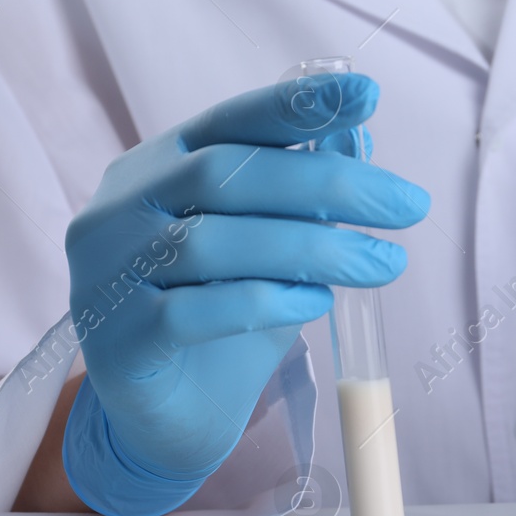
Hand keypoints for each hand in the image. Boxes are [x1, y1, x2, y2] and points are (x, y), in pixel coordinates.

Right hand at [60, 73, 427, 515]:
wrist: (169, 420)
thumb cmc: (223, 320)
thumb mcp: (273, 252)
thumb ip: (301, 199)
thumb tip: (358, 138)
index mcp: (155, 166)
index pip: (227, 121)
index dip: (295, 104)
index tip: (367, 95)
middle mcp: (119, 209)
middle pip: (223, 174)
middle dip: (327, 184)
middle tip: (407, 206)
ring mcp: (107, 274)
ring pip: (213, 243)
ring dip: (313, 250)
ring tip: (382, 265)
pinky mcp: (116, 340)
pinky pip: (194, 312)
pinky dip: (265, 303)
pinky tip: (315, 305)